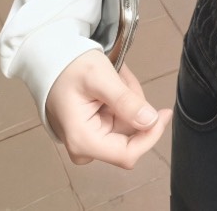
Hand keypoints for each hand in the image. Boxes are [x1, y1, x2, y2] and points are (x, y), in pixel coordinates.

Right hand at [45, 50, 170, 167]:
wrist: (51, 61)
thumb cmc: (69, 67)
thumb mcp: (100, 78)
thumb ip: (126, 101)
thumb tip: (151, 121)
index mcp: (83, 141)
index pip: (127, 154)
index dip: (150, 136)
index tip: (164, 113)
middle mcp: (84, 148)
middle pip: (130, 136)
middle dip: (134, 105)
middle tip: (122, 78)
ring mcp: (89, 141)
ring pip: (127, 125)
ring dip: (128, 99)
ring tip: (115, 76)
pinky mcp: (93, 133)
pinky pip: (119, 120)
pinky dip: (122, 100)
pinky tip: (112, 83)